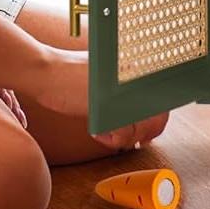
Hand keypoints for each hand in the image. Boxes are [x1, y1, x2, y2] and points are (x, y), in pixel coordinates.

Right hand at [33, 51, 169, 151]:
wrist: (46, 71)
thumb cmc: (71, 77)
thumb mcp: (107, 78)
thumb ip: (127, 91)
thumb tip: (146, 119)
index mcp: (137, 68)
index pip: (163, 102)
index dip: (156, 122)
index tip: (144, 134)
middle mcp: (136, 75)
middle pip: (157, 117)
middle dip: (142, 135)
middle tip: (127, 140)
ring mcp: (125, 89)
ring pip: (140, 129)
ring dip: (123, 139)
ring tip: (105, 132)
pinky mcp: (112, 104)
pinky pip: (123, 134)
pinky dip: (111, 140)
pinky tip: (96, 132)